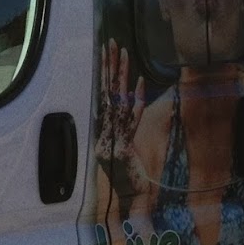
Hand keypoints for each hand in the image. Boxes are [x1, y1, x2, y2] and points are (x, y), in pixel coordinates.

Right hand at [96, 39, 148, 204]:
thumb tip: (130, 102)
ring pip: (117, 101)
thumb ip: (123, 129)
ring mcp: (113, 137)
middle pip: (108, 92)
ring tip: (123, 53)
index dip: (106, 71)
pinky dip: (136, 102)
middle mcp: (105, 129)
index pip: (105, 93)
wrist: (123, 201)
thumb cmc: (125, 179)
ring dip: (121, 76)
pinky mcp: (123, 146)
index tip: (106, 50)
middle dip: (110, 66)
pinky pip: (131, 119)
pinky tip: (140, 84)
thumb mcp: (121, 151)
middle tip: (112, 43)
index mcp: (103, 128)